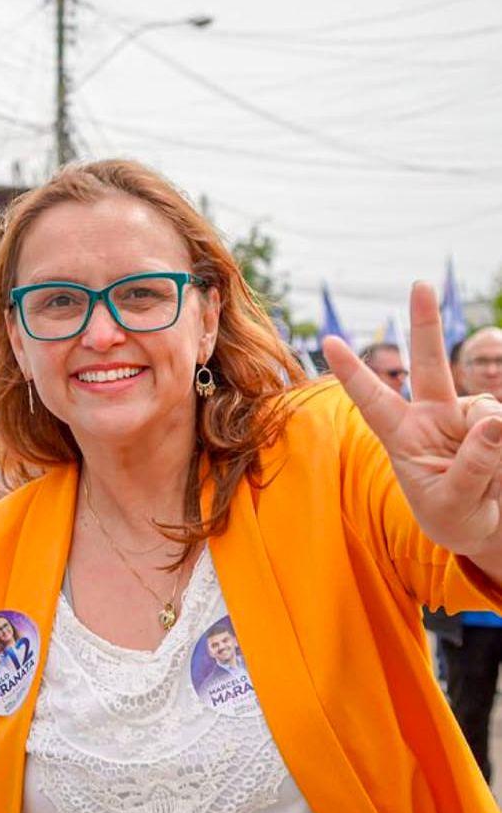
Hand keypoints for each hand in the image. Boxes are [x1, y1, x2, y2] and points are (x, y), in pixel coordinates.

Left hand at [323, 282, 501, 558]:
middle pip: (428, 364)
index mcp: (402, 437)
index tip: (328, 342)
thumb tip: (496, 421)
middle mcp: (432, 416)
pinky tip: (500, 469)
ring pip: (487, 412)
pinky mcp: (495, 419)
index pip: (372, 400)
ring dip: (495, 448)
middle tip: (420, 284)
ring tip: (491, 480)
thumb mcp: (454, 502)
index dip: (352, 373)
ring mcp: (467, 414)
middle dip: (425, 323)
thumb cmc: (455, 517)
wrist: (487, 527)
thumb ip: (472, 465)